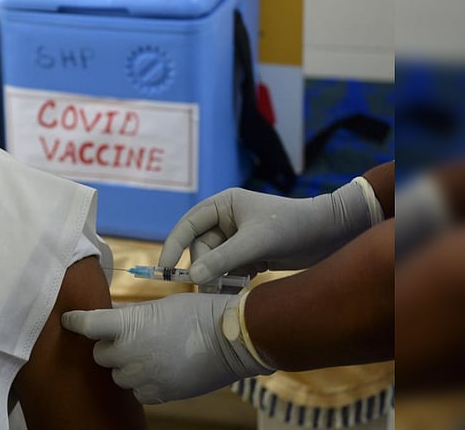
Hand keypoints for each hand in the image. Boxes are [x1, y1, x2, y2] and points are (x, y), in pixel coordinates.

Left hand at [61, 293, 270, 403]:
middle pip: (100, 354)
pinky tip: (159, 370)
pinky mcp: (158, 394)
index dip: (74, 322)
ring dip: (125, 366)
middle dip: (110, 347)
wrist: (232, 340)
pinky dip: (142, 383)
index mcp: (128, 326)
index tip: (68, 320)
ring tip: (149, 354)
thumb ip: (130, 317)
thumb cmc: (197, 314)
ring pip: (117, 376)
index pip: (87, 325)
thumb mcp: (158, 308)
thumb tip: (110, 319)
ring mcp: (143, 377)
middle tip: (129, 338)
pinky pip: (137, 392)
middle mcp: (130, 353)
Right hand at [159, 181, 374, 282]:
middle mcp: (226, 219)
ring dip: (219, 277)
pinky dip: (232, 280)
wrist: (330, 235)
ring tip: (229, 289)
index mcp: (223, 205)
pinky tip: (243, 287)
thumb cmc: (292, 228)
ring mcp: (237, 237)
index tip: (165, 268)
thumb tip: (191, 277)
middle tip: (209, 288)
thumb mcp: (254, 244)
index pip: (187, 225)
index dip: (173, 246)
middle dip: (204, 268)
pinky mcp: (249, 253)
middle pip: (200, 248)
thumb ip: (221, 260)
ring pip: (214, 262)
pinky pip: (229, 269)